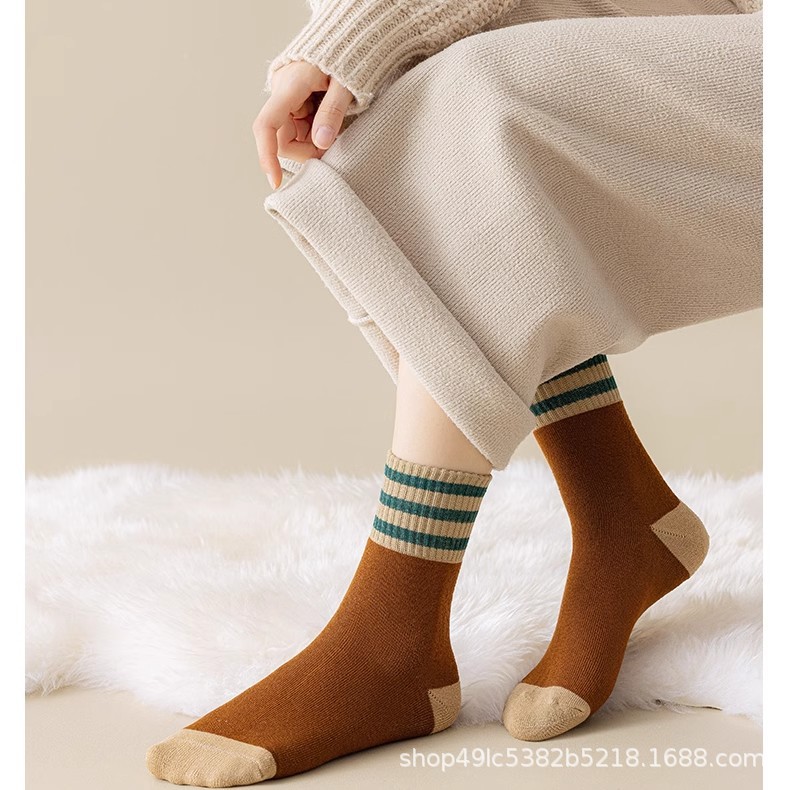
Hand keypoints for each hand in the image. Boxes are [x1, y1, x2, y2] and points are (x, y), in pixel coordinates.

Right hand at [252, 60, 353, 189]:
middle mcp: (282, 95)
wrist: (346, 39)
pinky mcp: (295, 107)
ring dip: (311, 145)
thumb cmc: (347, 56)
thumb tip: (321, 143)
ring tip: (333, 131)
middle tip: (331, 146)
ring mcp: (288, 102)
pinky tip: (327, 127)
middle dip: (306, 151)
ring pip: (292, 139)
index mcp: (289, 87)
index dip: (266, 156)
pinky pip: (300, 132)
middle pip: (282, 140)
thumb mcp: (346, 84)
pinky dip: (314, 137)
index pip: (266, 126)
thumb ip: (333, 112)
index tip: (275, 181)